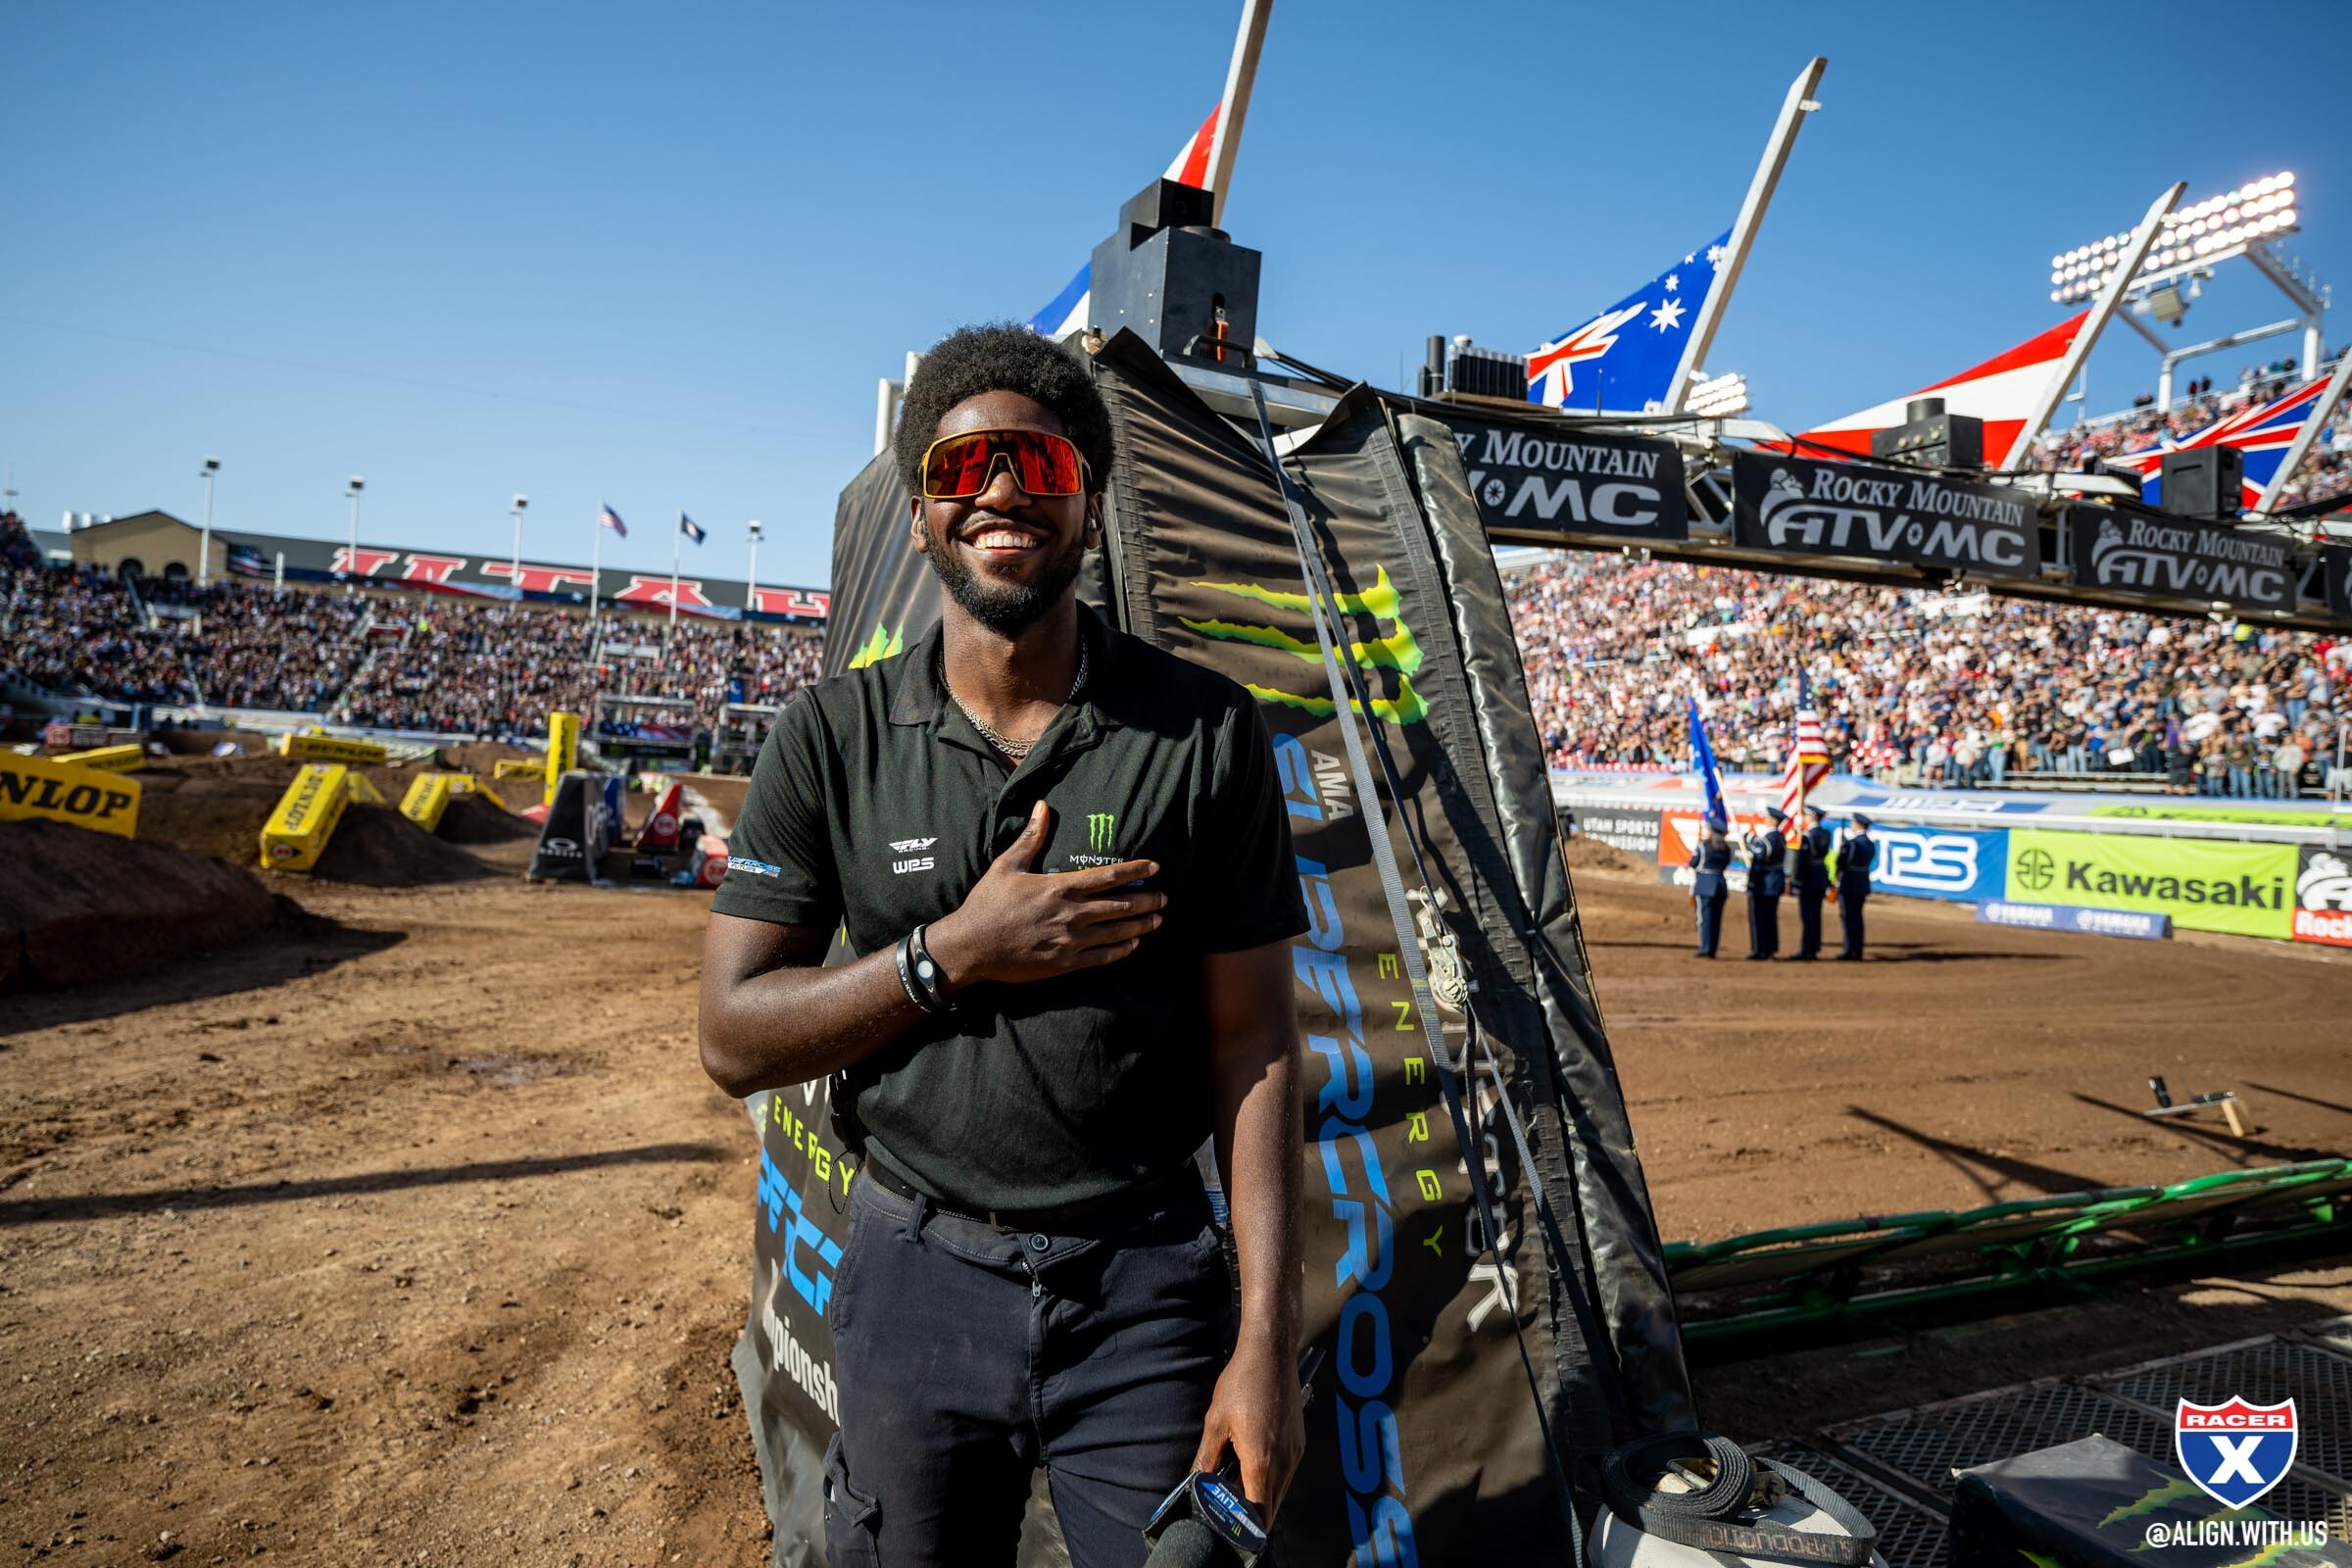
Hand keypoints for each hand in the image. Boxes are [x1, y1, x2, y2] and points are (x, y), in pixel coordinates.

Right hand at [925, 802, 1163, 987]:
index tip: (1155, 867)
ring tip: (1157, 920)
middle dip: (1147, 901)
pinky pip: (1101, 957)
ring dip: (1140, 926)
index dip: (1136, 871)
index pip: (1109, 877)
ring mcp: (1070, 941)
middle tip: (1164, 898)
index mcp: (1060, 887)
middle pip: (1120, 906)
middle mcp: (1070, 914)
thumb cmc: (987, 903)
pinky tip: (1132, 945)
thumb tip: (1043, 806)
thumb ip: (1031, 837)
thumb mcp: (1007, 865)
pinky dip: (1120, 951)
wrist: (971, 946)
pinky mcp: (1064, 963)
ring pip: (1116, 933)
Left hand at [1192, 1339, 1303, 1519]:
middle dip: (1252, 1513)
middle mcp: (1284, 1461)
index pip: (1257, 1510)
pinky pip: (1287, 1473)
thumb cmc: (1242, 1384)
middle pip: (1271, 1506)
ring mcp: (1295, 1452)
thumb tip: (1196, 1481)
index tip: (1231, 1527)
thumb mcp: (1215, 1422)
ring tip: (1237, 1487)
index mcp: (1261, 1460)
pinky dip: (1272, 1480)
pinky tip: (1253, 1467)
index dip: (1244, 1525)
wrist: (1272, 1354)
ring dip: (1262, 1496)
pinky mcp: (1299, 1443)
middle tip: (1230, 1510)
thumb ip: (1206, 1458)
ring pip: (1280, 1491)